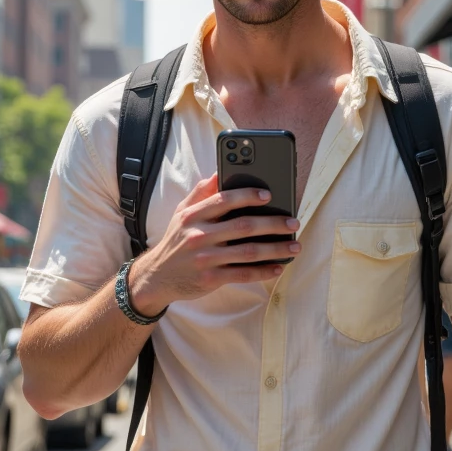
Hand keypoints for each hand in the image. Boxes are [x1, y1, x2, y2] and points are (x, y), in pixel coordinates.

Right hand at [129, 174, 299, 314]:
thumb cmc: (176, 240)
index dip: (248, 195)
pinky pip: (242, 274)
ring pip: (248, 252)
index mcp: (193, 215)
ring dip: (275, 249)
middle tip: (293, 222)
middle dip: (272, 223)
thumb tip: (219, 171)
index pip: (224, 199)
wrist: (157, 276)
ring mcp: (205, 259)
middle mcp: (198, 236)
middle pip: (243, 226)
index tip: (269, 195)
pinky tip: (278, 267)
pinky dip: (263, 271)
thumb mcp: (181, 213)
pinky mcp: (210, 279)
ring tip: (294, 245)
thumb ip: (201, 192)